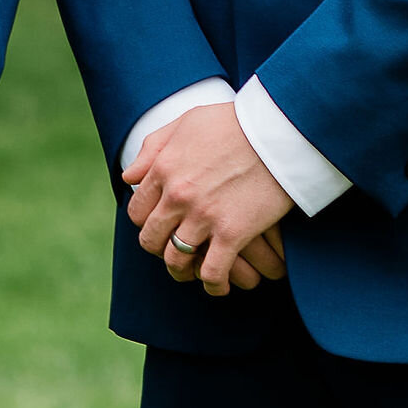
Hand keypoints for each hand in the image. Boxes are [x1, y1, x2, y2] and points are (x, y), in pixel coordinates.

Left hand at [124, 103, 294, 298]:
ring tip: (192, 271)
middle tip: (173, 249)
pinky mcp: (232, 233)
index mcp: (163, 168)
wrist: (278, 130)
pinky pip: (212, 272)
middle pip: (151, 240)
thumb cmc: (235, 122)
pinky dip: (213, 285)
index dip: (146, 222)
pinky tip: (219, 285)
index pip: (137, 212)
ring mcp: (204, 216)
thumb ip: (153, 148)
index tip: (159, 224)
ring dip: (181, 270)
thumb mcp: (186, 123)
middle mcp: (177, 195)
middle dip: (159, 248)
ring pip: (176, 260)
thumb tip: (129, 177)